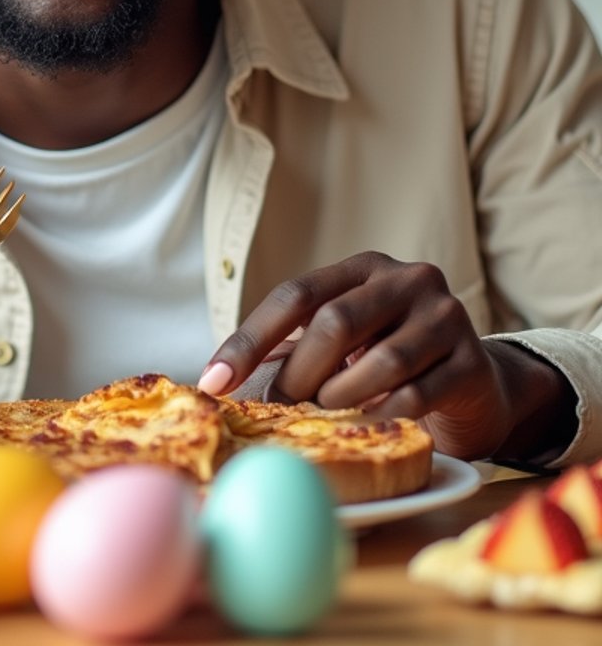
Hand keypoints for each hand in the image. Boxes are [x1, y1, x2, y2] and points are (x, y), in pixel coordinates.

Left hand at [198, 251, 575, 462]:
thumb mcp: (348, 342)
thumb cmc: (394, 362)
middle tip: (281, 410)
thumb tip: (222, 381)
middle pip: (335, 322)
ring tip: (328, 417)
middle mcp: (408, 279)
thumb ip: (300, 348)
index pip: (297, 293)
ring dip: (341, 398)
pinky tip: (370, 425)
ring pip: (378, 362)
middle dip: (299, 374)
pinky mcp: (472, 362)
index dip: (250, 338)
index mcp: (365, 267)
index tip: (215, 381)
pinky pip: (416, 396)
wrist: (476, 387)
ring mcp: (445, 316)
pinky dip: (382, 418)